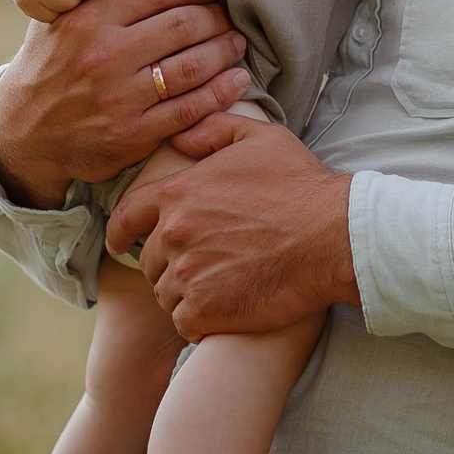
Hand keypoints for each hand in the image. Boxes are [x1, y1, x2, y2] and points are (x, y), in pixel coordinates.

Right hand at [0, 0, 252, 209]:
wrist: (23, 130)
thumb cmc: (50, 64)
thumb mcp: (60, 16)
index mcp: (88, 20)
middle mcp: (104, 56)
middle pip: (182, 26)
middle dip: (216, 17)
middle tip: (231, 14)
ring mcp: (120, 99)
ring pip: (191, 67)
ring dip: (225, 51)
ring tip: (237, 42)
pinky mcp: (132, 135)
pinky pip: (189, 109)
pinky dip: (220, 93)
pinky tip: (237, 80)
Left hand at [106, 114, 358, 340]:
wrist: (334, 236)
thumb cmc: (301, 185)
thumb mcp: (259, 137)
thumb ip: (212, 131)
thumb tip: (180, 136)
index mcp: (178, 193)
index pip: (125, 216)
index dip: (120, 232)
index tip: (121, 243)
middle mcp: (175, 234)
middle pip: (149, 259)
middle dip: (167, 262)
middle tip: (201, 264)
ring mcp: (188, 275)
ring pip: (165, 293)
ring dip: (184, 292)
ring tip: (219, 286)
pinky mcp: (206, 311)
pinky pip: (184, 322)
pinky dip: (199, 320)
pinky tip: (223, 310)